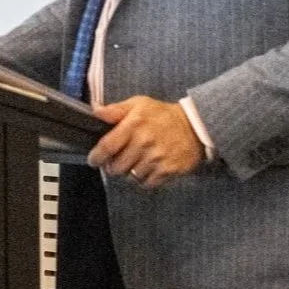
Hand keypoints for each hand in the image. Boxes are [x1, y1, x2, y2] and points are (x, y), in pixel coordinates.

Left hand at [87, 96, 204, 189]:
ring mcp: (156, 158)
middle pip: (116, 166)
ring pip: (130, 177)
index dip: (96, 157)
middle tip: (115, 161)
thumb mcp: (139, 104)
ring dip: (128, 173)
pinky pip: (146, 183)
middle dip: (112, 166)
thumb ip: (115, 109)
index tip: (93, 160)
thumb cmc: (163, 115)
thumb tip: (95, 112)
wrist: (195, 127)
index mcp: (134, 124)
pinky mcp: (168, 171)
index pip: (107, 146)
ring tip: (133, 163)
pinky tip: (146, 169)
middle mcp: (144, 143)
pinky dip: (143, 180)